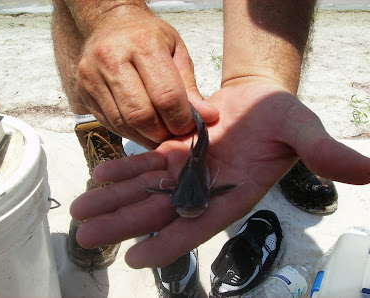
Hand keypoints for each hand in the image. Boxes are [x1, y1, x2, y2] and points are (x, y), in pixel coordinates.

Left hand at [70, 79, 369, 267]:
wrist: (259, 101)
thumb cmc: (281, 119)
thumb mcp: (303, 130)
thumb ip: (324, 152)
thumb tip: (366, 169)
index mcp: (233, 192)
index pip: (200, 223)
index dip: (170, 242)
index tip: (138, 258)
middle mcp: (204, 187)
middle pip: (159, 211)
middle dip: (123, 222)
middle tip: (86, 235)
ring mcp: (186, 170)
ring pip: (144, 189)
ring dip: (113, 199)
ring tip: (80, 210)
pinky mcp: (174, 152)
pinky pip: (145, 162)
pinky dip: (122, 168)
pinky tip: (99, 173)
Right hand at [76, 5, 217, 148]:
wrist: (110, 22)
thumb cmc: (148, 37)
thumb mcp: (176, 51)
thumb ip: (190, 86)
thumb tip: (208, 117)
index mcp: (143, 44)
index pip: (166, 95)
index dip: (180, 119)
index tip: (188, 128)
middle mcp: (112, 58)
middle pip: (141, 114)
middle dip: (162, 133)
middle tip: (173, 136)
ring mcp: (92, 76)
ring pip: (123, 123)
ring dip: (145, 137)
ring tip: (159, 135)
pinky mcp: (83, 91)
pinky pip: (109, 123)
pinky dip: (129, 133)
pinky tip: (142, 130)